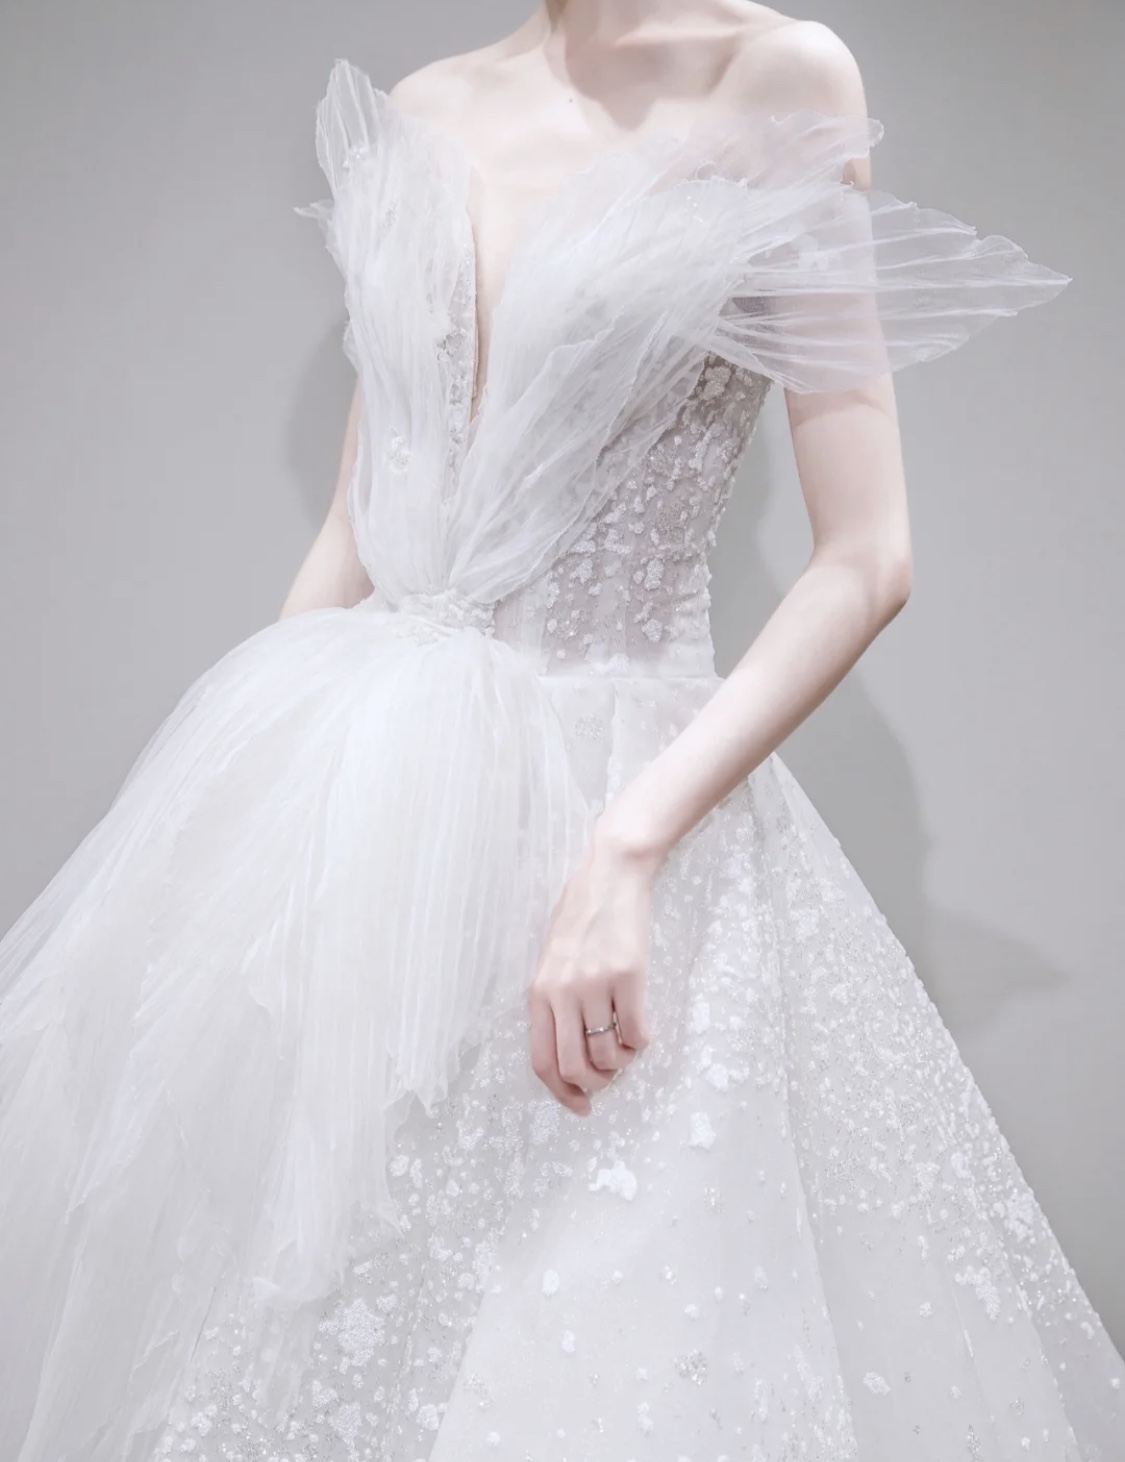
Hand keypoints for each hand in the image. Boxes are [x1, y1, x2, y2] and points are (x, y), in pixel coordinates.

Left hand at [527, 826, 659, 1115]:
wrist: (611, 874)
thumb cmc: (582, 913)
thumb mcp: (553, 957)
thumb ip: (554, 998)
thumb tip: (568, 1048)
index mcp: (540, 990)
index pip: (542, 1060)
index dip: (561, 1092)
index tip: (580, 1106)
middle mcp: (564, 992)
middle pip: (574, 1066)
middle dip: (595, 1084)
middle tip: (609, 1077)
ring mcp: (597, 985)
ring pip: (609, 1054)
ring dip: (622, 1062)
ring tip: (627, 1047)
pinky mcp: (630, 975)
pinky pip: (637, 1031)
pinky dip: (642, 1042)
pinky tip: (642, 1030)